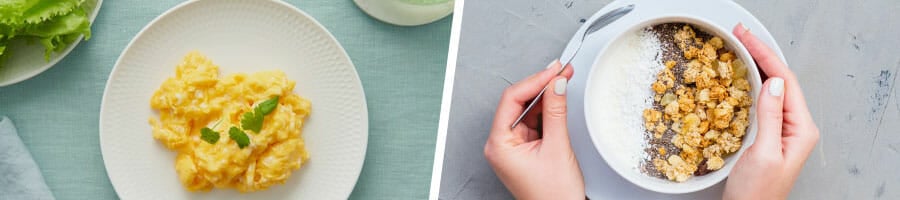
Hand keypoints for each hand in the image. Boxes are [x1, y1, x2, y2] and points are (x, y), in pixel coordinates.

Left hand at [484, 60, 583, 199]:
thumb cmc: (553, 196)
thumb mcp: (557, 147)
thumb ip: (555, 112)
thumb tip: (556, 85)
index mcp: (499, 144)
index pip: (512, 99)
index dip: (534, 81)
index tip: (553, 70)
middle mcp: (500, 145)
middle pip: (517, 102)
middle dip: (540, 85)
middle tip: (561, 71)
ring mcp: (511, 147)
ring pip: (526, 110)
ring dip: (545, 96)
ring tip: (563, 80)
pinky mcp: (523, 149)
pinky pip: (532, 122)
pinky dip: (546, 110)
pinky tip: (557, 99)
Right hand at [724, 24, 819, 199]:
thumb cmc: (757, 193)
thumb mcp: (763, 153)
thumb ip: (770, 116)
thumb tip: (774, 83)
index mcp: (801, 130)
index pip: (786, 82)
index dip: (766, 56)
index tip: (747, 40)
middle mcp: (796, 128)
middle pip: (781, 81)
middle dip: (762, 56)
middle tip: (742, 36)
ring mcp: (783, 132)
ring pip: (773, 89)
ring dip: (757, 67)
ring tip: (742, 49)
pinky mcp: (769, 136)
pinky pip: (764, 102)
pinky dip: (752, 85)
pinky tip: (743, 78)